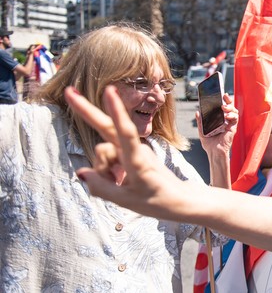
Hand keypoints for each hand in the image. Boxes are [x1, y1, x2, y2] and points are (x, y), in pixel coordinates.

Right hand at [64, 86, 192, 220]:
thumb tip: (81, 173)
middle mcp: (135, 151)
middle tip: (68, 91)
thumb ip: (102, 188)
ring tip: (119, 184)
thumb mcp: (128, 201)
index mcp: (137, 161)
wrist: (181, 201)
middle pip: (107, 128)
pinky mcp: (131, 155)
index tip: (110, 91)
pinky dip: (109, 172)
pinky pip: (110, 159)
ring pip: (104, 152)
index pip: (126, 132)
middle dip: (87, 110)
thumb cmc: (159, 201)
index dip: (116, 111)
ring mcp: (132, 151)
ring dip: (103, 169)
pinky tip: (119, 182)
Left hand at [197, 93, 237, 156]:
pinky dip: (232, 115)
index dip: (223, 100)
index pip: (222, 107)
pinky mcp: (233, 128)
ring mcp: (230, 124)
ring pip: (234, 111)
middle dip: (228, 100)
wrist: (214, 152)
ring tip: (223, 107)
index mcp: (219, 119)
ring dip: (230, 107)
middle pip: (230, 107)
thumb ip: (200, 121)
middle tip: (224, 96)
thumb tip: (197, 112)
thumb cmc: (209, 143)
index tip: (220, 94)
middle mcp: (226, 120)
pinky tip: (227, 115)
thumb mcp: (202, 130)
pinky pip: (235, 119)